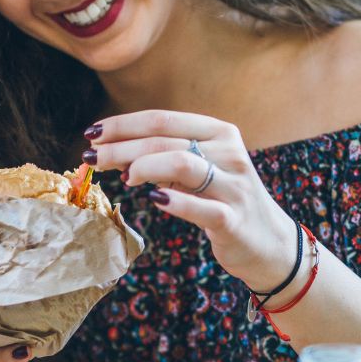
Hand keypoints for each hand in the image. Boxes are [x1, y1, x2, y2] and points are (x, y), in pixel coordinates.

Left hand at [85, 111, 300, 292]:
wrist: (269, 242)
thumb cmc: (223, 199)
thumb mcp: (199, 170)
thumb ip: (164, 157)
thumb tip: (114, 153)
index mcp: (219, 132)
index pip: (163, 119)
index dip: (123, 124)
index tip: (92, 133)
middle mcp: (229, 153)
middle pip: (165, 140)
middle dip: (121, 146)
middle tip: (91, 157)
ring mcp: (234, 186)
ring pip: (182, 164)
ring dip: (143, 167)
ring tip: (123, 178)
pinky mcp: (234, 220)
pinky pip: (201, 207)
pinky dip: (175, 202)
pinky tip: (154, 199)